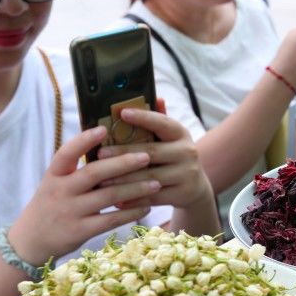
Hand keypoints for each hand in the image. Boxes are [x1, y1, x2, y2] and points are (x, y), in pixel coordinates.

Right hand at [9, 126, 157, 265]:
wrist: (31, 240)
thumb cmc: (51, 204)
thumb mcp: (55, 183)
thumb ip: (76, 169)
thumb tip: (108, 146)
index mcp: (54, 175)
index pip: (66, 153)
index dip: (84, 140)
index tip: (103, 129)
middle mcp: (60, 191)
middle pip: (94, 173)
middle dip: (122, 163)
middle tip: (146, 157)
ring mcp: (70, 211)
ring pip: (108, 196)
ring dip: (135, 188)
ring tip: (155, 182)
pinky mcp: (80, 231)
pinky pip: (111, 220)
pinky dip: (131, 213)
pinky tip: (146, 206)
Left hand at [96, 108, 213, 211]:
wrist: (195, 188)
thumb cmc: (172, 157)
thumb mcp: (169, 139)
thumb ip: (159, 120)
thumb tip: (155, 96)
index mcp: (181, 133)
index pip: (161, 122)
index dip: (143, 117)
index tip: (122, 113)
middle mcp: (187, 151)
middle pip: (151, 152)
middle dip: (122, 153)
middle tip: (99, 153)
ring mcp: (187, 173)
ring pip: (149, 177)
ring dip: (123, 180)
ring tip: (101, 180)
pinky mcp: (183, 194)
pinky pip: (153, 197)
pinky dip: (133, 199)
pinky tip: (116, 199)